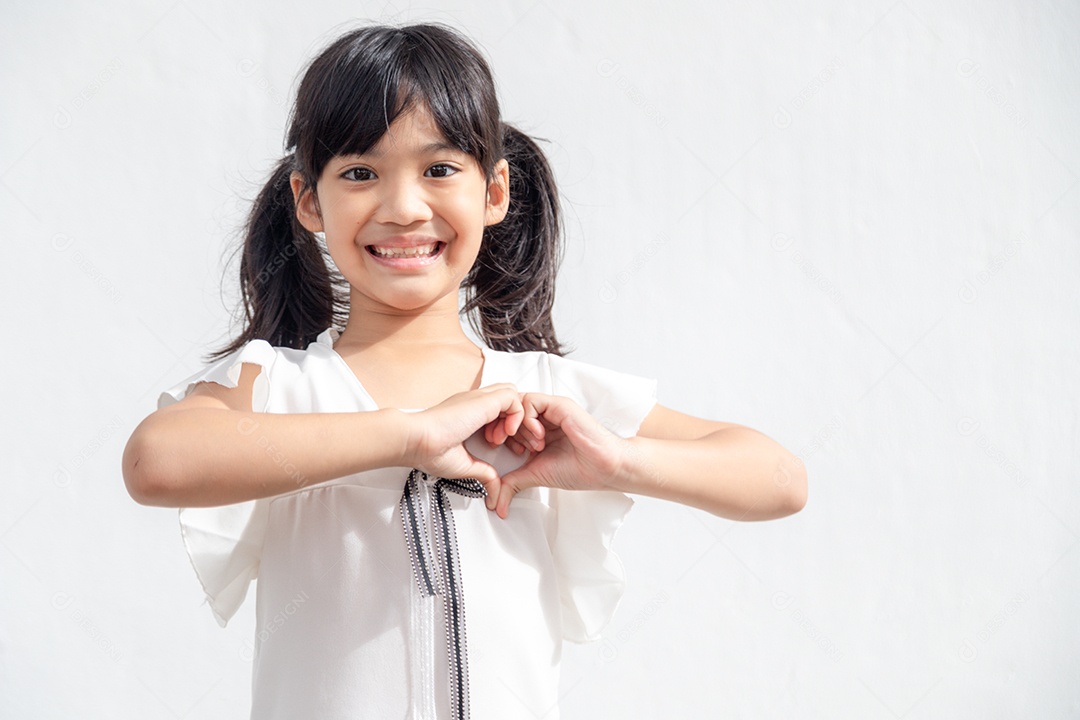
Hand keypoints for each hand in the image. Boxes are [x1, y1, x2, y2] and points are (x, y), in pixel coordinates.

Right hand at [404, 383, 523, 503]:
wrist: (416, 441)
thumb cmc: (428, 451)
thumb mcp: (464, 465)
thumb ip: (483, 474)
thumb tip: (494, 490)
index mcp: (468, 415)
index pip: (498, 411)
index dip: (508, 429)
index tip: (505, 449)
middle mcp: (474, 404)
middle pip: (508, 400)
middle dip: (517, 422)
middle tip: (513, 444)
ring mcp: (478, 399)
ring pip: (512, 394)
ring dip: (517, 418)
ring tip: (507, 440)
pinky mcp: (483, 399)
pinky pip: (512, 396)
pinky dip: (516, 415)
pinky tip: (505, 434)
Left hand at [494, 392, 627, 518]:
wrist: (603, 468)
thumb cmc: (579, 468)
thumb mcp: (535, 475)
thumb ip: (513, 482)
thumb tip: (496, 502)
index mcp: (536, 429)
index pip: (506, 419)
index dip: (497, 430)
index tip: (499, 448)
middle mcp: (543, 417)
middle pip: (508, 409)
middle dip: (501, 427)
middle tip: (506, 445)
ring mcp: (551, 409)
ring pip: (517, 403)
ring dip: (516, 425)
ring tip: (529, 446)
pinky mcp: (559, 405)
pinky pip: (531, 401)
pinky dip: (527, 419)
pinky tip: (538, 438)